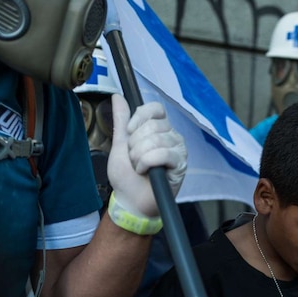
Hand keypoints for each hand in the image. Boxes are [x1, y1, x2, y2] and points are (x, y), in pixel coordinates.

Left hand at [108, 94, 186, 217]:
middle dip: (135, 144)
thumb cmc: (126, 176)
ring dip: (139, 156)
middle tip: (135, 159)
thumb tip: (117, 96)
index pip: (155, 109)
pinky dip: (147, 163)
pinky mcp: (181, 165)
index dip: (138, 120)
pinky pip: (162, 154)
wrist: (130, 200)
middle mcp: (172, 137)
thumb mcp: (120, 144)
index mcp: (159, 129)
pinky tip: (146, 171)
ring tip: (140, 167)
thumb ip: (121, 121)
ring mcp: (178, 151)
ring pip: (155, 140)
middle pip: (153, 126)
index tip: (129, 136)